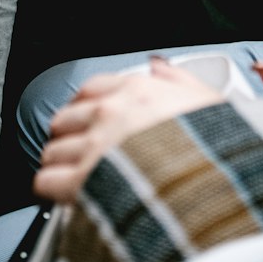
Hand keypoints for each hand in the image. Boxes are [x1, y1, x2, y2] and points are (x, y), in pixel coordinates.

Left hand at [33, 59, 221, 204]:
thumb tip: (159, 65)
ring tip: (74, 177)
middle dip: (69, 136)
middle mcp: (110, 113)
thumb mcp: (206, 98)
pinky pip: (46, 181)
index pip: (90, 89)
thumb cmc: (216, 147)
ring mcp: (95, 147)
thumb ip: (177, 79)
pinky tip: (65, 195)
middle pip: (65, 119)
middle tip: (80, 152)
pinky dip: (52, 190)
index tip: (86, 120)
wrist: (216, 183)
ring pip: (53, 150)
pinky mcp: (84, 182)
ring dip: (61, 164)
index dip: (85, 107)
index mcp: (137, 90)